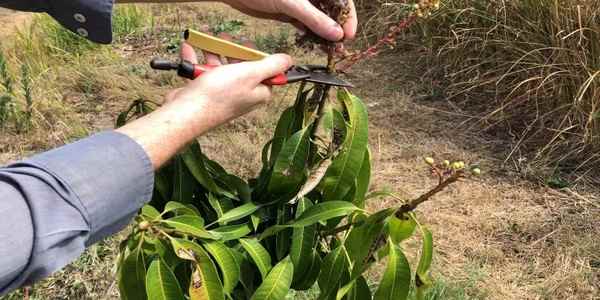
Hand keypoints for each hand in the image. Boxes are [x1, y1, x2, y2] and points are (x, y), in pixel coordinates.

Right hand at [167, 43, 291, 126]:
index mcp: (259, 92)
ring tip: (206, 42)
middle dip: (232, 51)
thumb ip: (272, 65)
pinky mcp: (206, 94)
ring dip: (213, 53)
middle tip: (225, 40)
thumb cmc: (218, 95)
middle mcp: (243, 95)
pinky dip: (197, 60)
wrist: (186, 111)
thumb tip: (288, 61)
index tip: (247, 46)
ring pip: (221, 68)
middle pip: (242, 67)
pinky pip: (204, 72)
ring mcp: (224, 95)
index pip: (265, 71)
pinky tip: (190, 50)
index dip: (256, 56)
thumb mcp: (250, 73)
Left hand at [222, 0, 356, 40]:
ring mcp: (301, 3)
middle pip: (332, 11)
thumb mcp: (291, 3)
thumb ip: (314, 18)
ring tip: (330, 49)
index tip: (348, 34)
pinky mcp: (291, 11)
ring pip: (319, 19)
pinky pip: (306, 24)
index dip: (348, 17)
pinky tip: (315, 44)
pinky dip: (311, 34)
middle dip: (337, 28)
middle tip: (339, 46)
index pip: (341, 1)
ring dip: (325, 34)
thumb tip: (336, 33)